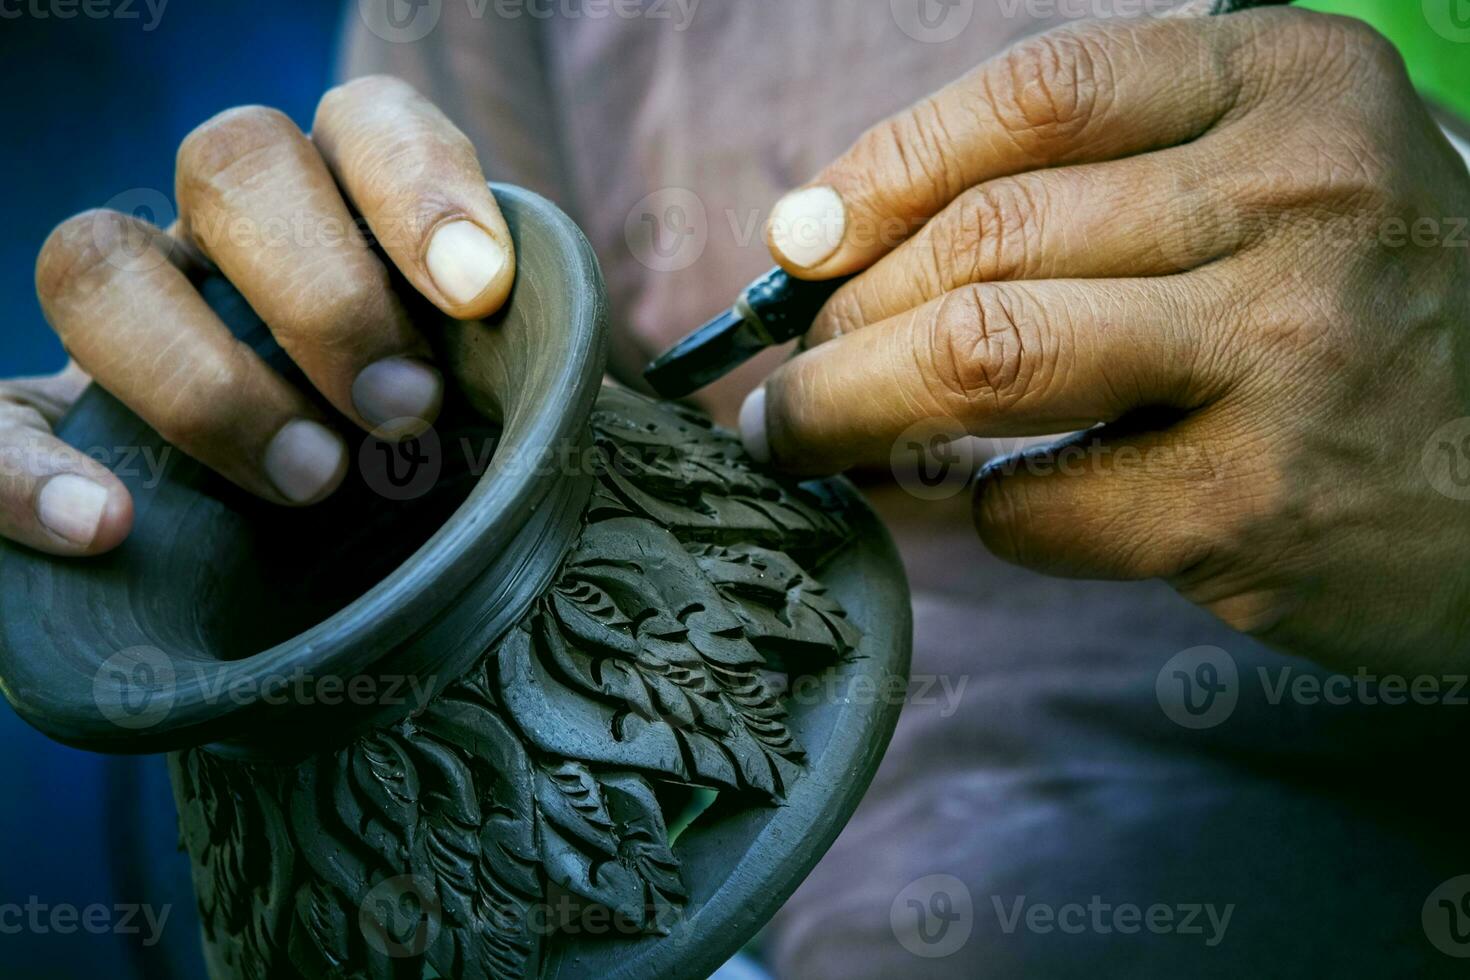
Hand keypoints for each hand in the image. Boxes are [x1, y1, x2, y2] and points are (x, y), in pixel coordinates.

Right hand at [3, 76, 512, 557]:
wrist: (298, 569)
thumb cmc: (424, 475)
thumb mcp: (483, 415)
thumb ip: (512, 382)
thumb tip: (565, 396)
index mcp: (346, 208)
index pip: (365, 124)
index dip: (418, 185)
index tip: (477, 291)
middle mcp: (225, 238)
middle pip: (231, 160)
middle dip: (326, 288)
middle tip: (404, 415)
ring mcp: (125, 320)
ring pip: (95, 261)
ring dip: (202, 376)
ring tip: (310, 481)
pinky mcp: (34, 421)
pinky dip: (25, 471)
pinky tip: (104, 527)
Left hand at [744, 10, 1469, 670]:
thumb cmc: (1356, 315)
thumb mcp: (1265, 186)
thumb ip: (1089, 185)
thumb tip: (834, 241)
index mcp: (1287, 84)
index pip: (1034, 98)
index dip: (881, 171)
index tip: (800, 244)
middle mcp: (1299, 196)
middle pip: (985, 239)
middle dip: (845, 318)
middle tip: (798, 374)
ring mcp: (1286, 349)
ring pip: (986, 356)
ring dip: (853, 409)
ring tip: (804, 437)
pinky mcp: (1259, 500)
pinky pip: (1042, 502)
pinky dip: (983, 511)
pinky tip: (1002, 504)